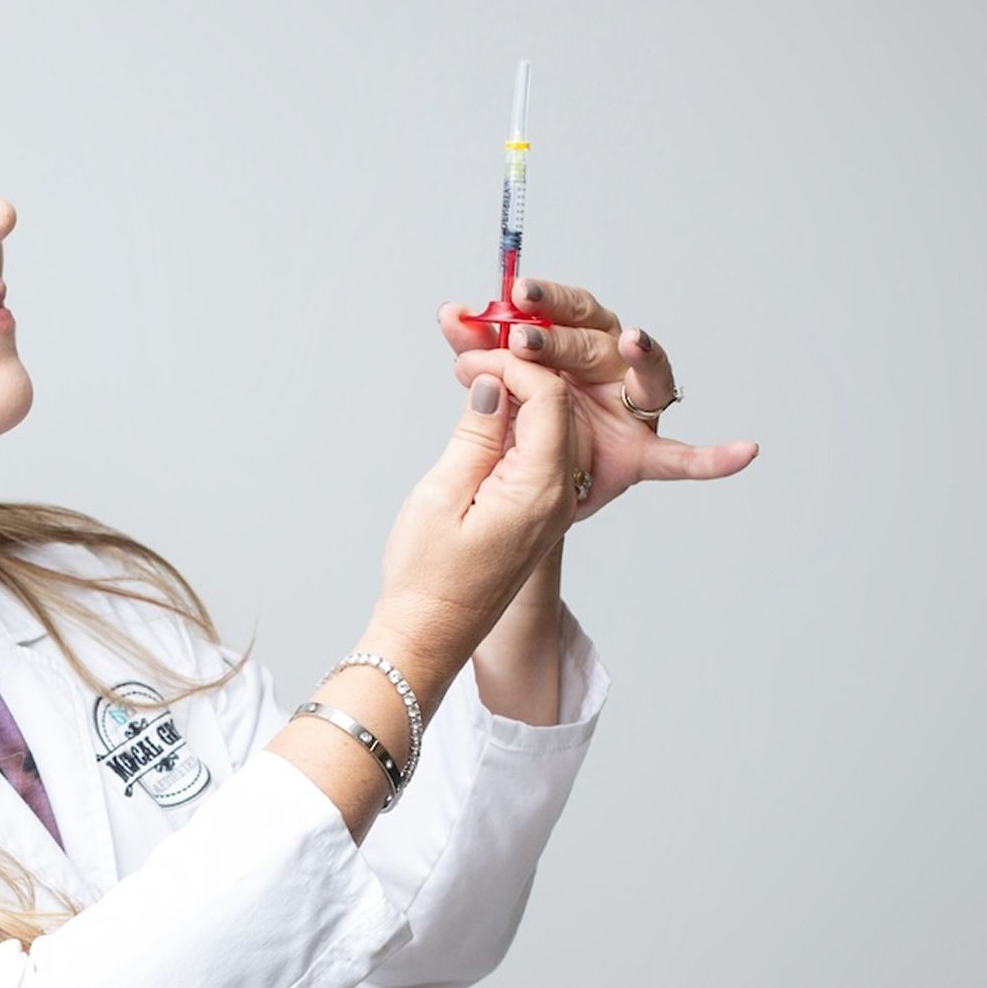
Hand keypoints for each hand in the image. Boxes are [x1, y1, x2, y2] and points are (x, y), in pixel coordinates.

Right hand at [372, 354, 587, 674]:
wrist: (429, 635)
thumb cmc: (428, 577)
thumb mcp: (443, 494)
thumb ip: (476, 434)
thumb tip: (493, 385)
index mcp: (540, 489)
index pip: (548, 399)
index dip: (513, 365)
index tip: (471, 355)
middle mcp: (558, 496)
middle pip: (558, 408)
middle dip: (519, 371)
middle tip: (470, 352)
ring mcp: (551, 505)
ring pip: (550, 427)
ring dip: (516, 395)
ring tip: (474, 375)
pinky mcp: (536, 512)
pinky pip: (538, 452)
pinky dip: (514, 424)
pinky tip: (484, 412)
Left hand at [437, 278, 758, 520]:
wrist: (514, 491)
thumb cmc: (514, 422)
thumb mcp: (490, 384)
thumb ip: (477, 350)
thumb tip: (449, 312)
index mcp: (575, 341)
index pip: (566, 308)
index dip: (543, 298)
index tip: (515, 291)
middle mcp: (612, 365)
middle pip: (597, 339)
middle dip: (561, 337)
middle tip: (524, 339)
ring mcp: (632, 407)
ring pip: (645, 376)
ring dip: (641, 356)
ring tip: (633, 342)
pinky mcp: (641, 452)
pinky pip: (681, 457)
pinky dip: (713, 457)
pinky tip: (745, 452)